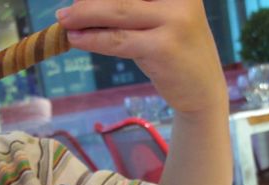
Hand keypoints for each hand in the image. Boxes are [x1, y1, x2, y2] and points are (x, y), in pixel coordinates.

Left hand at [56, 0, 227, 114]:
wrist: (204, 91)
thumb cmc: (177, 51)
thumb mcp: (161, 19)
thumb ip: (132, 7)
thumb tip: (85, 2)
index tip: (81, 1)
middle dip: (89, 2)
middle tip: (65, 11)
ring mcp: (175, 21)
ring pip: (117, 13)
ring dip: (85, 17)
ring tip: (65, 22)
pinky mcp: (164, 48)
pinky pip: (118, 40)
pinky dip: (94, 39)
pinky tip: (77, 39)